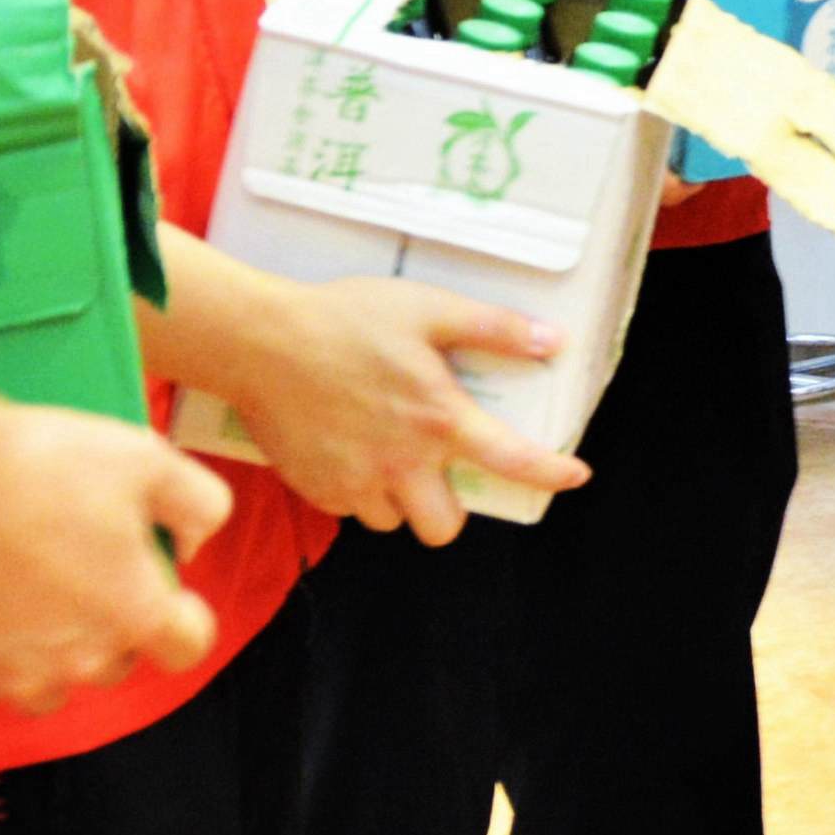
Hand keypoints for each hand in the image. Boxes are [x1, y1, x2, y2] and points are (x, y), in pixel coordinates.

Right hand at [0, 400, 234, 715]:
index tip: (158, 583)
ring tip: (26, 590)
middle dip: (108, 622)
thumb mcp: (147, 457)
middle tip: (75, 564)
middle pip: (115, 660)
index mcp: (135, 613)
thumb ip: (199, 503)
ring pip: (51, 684)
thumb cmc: (40, 461)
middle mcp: (80, 660)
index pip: (187, 645)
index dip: (180, 614)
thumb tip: (193, 544)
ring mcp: (15, 675)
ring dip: (48, 650)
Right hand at [198, 270, 588, 542]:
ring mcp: (356, 483)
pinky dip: (359, 489)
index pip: (512, 461)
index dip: (550, 474)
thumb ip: (493, 328)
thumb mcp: (427, 307)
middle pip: (445, 527)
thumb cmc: (344, 319)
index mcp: (438, 419)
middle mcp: (402, 463)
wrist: (260, 342)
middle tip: (436, 469)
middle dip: (448, 507)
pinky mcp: (318, 490)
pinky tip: (348, 446)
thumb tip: (553, 341)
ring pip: (395, 520)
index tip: (574, 476)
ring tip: (385, 450)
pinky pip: (352, 509)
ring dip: (400, 497)